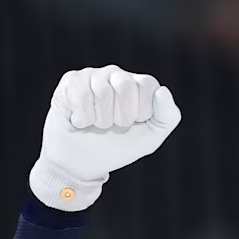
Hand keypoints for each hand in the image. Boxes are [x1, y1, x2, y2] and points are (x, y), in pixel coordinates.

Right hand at [29, 65, 181, 210]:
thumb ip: (167, 117)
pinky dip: (83, 118)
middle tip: (114, 126)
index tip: (133, 124)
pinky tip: (80, 121)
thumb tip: (162, 91)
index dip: (141, 111)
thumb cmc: (117, 148)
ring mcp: (93, 76)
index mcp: (139, 86)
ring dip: (101, 120)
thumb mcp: (150, 138)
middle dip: (121, 116)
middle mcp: (117, 76)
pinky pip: (82, 95)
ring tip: (96, 124)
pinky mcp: (71, 81)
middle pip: (125, 85)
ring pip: (102, 91)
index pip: (148, 84)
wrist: (82, 163)